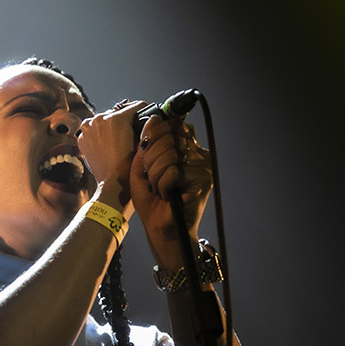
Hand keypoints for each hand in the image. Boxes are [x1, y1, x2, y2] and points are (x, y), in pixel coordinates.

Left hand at [78, 101, 145, 208]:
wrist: (113, 184)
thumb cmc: (129, 167)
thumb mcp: (143, 143)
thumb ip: (144, 126)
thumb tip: (148, 118)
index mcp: (116, 118)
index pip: (135, 106)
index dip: (143, 112)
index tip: (145, 116)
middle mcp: (99, 119)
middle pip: (118, 113)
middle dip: (124, 121)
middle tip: (130, 134)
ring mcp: (88, 128)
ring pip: (104, 120)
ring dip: (111, 127)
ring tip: (118, 141)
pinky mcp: (82, 138)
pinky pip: (94, 130)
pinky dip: (100, 135)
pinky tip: (107, 146)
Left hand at [130, 116, 212, 263]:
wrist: (158, 226)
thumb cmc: (149, 198)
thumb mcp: (140, 166)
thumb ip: (147, 142)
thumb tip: (154, 118)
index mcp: (182, 147)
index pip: (171, 125)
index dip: (154, 135)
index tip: (145, 151)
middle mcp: (196, 153)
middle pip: (168, 137)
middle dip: (150, 159)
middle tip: (150, 177)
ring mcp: (202, 166)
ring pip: (170, 155)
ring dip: (155, 175)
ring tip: (158, 188)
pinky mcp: (203, 180)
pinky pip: (174, 172)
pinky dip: (163, 185)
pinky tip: (166, 195)